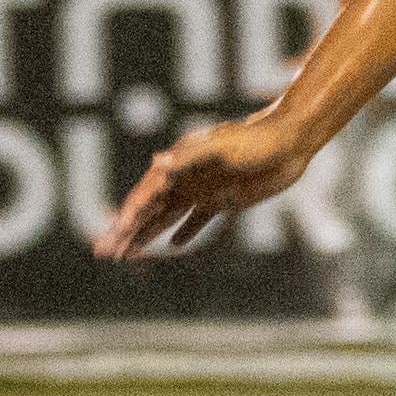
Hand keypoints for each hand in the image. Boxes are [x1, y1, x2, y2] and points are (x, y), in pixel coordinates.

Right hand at [97, 111, 315, 259]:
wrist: (291, 140)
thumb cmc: (255, 140)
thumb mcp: (221, 146)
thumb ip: (189, 156)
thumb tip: (157, 163)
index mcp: (179, 166)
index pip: (144, 198)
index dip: (125, 220)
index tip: (111, 241)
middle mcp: (186, 179)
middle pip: (149, 212)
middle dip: (126, 233)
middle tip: (104, 254)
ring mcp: (204, 190)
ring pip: (168, 217)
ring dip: (147, 235)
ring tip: (128, 254)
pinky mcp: (225, 198)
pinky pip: (198, 219)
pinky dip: (184, 232)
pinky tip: (173, 245)